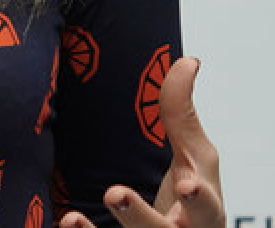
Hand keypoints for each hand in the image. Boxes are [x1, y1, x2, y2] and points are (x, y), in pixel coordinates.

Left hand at [59, 55, 222, 227]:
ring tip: (93, 197)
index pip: (206, 208)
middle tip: (115, 193)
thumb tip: (188, 62)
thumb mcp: (194, 160)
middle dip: (141, 217)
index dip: (198, 200)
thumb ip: (182, 115)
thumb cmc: (190, 201)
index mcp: (203, 212)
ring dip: (107, 227)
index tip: (188, 185)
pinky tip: (68, 220)